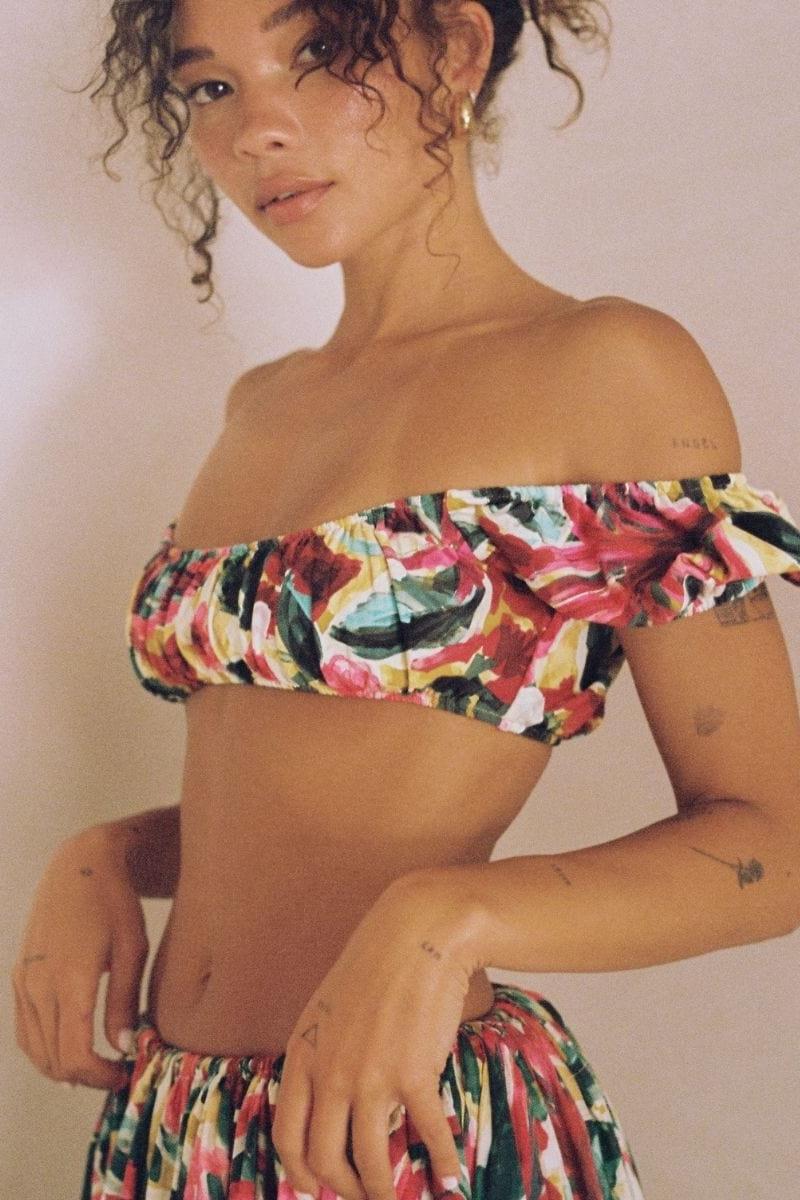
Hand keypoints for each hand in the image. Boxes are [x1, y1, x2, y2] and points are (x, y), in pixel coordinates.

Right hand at [11, 825, 148, 1089]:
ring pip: (35, 1049)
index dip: (100, 1077)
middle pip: (53, 1059)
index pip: (75, 1054)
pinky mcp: (19, 975)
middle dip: (86, 1077)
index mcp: (71, 980)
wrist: (81, 865)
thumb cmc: (116, 904)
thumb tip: (125, 1049)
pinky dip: (44, 1049)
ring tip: (98, 1066)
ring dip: (63, 1068)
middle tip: (117, 1073)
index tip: (125, 1075)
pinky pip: (25, 1028)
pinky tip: (69, 1049)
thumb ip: (124, 1003)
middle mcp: (39, 985)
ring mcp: (24, 981)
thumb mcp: (133, 950)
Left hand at [271, 873, 487, 1199]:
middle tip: (365, 1195)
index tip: (317, 1188)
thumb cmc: (377, 966)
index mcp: (303, 1055)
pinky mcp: (413, 1074)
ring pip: (370, 1162)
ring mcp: (370, 1076)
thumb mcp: (329, 1010)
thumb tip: (331, 1104)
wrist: (418, 933)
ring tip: (402, 1196)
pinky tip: (449, 1176)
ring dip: (385, 1190)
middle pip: (325, 1160)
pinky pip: (425, 1136)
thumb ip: (323, 1056)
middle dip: (345, 1189)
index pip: (286, 1135)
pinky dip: (439, 1163)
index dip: (300, 1173)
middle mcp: (330, 1073)